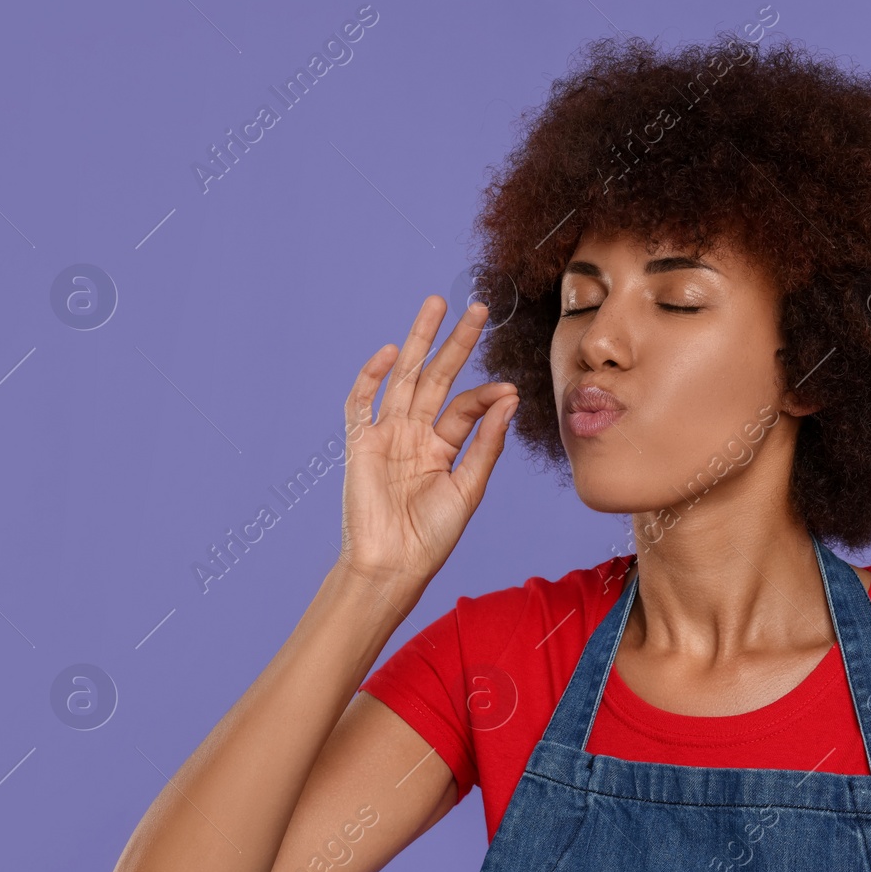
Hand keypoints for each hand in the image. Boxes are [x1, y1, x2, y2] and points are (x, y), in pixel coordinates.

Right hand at [338, 295, 518, 589]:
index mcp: (442, 448)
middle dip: (455, 344)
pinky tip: (393, 352)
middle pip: (436, 378)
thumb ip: (487, 443)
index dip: (486, 395)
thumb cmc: (432, 537)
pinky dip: (372, 376)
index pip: (465, 407)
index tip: (509, 389)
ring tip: (436, 306)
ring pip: (404, 378)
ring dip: (420, 341)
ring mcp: (387, 436)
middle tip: (476, 308)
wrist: (393, 566)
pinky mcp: (361, 444)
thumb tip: (509, 400)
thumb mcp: (469, 489)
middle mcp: (414, 435)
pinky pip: (362, 404)